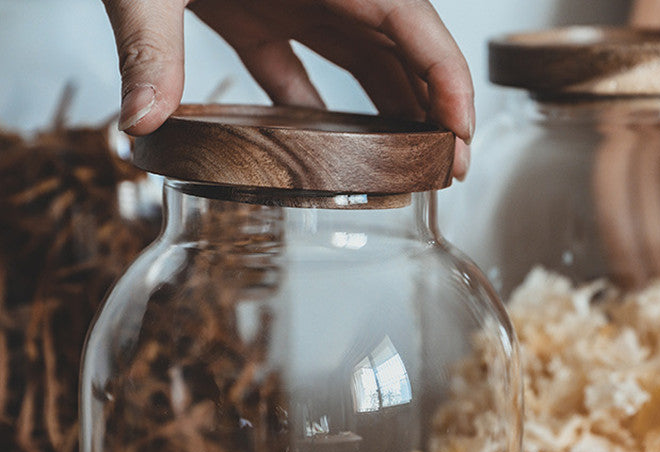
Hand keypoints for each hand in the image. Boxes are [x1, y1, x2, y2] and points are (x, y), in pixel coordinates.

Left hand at [101, 0, 474, 177]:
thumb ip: (152, 43)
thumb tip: (142, 122)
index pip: (410, 21)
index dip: (447, 77)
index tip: (462, 134)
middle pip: (401, 49)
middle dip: (434, 109)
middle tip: (449, 171)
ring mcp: (292, 0)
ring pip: (365, 61)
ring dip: (393, 113)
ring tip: (410, 169)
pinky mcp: (257, 15)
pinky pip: (302, 70)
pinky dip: (320, 112)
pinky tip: (329, 153)